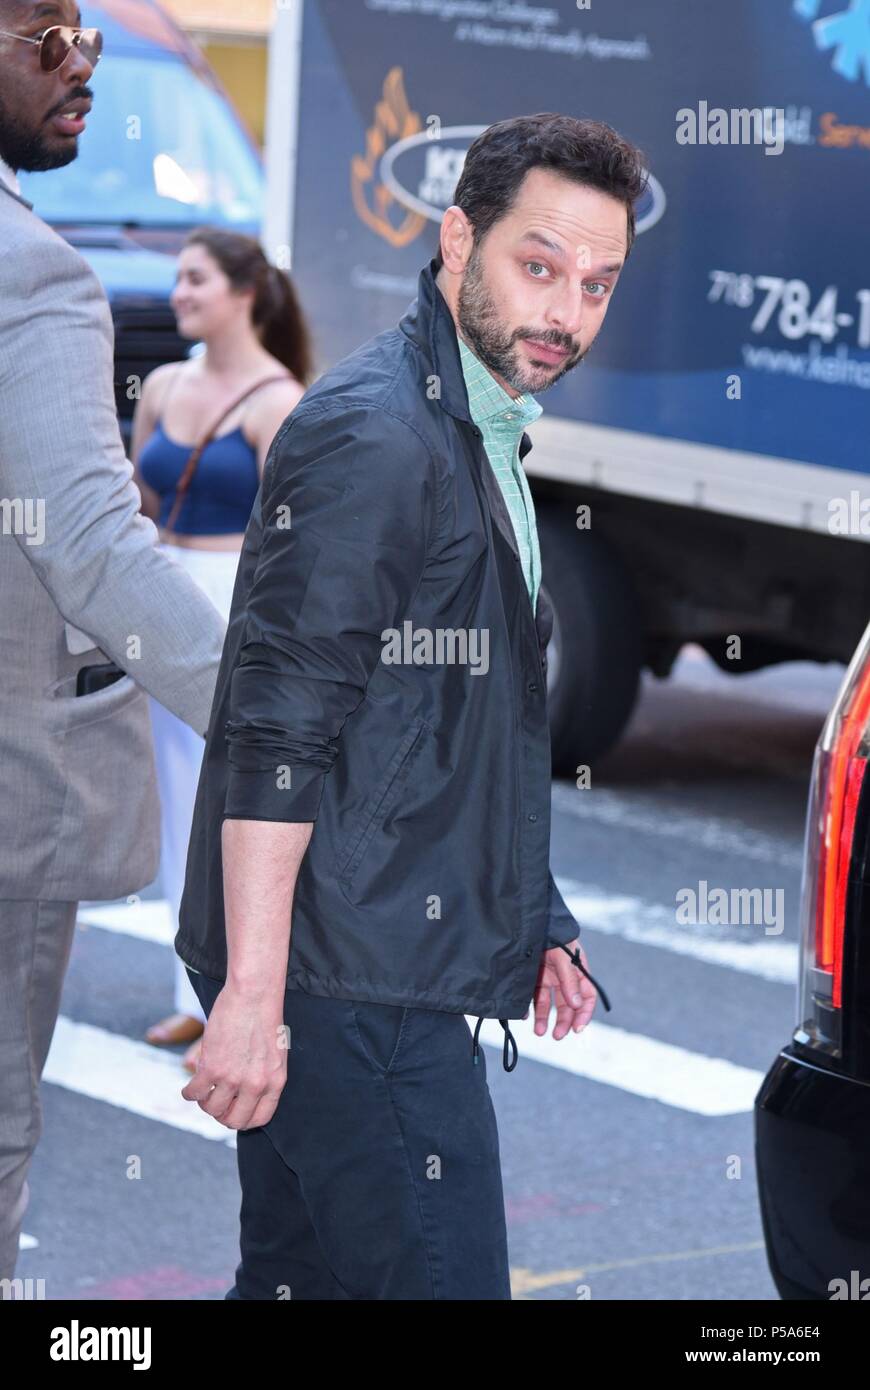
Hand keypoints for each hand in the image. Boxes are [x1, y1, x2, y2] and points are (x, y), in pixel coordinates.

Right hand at [181, 983, 287, 1129]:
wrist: (254, 994)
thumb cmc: (264, 1018)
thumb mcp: (274, 1054)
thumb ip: (262, 1077)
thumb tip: (244, 1096)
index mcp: (275, 1082)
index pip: (259, 1119)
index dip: (243, 1119)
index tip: (233, 1111)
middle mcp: (256, 1085)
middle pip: (234, 1120)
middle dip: (222, 1115)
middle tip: (215, 1102)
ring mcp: (233, 1078)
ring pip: (211, 1108)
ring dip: (204, 1102)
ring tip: (204, 1088)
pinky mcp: (212, 1068)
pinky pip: (194, 1093)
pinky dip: (189, 1093)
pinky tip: (190, 1086)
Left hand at [526, 939, 596, 1039]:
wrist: (526, 922)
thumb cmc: (549, 933)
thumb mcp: (562, 955)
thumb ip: (569, 979)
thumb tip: (577, 1004)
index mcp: (576, 970)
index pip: (587, 996)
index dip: (584, 1013)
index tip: (578, 1029)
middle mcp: (562, 976)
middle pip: (567, 1004)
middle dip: (564, 1021)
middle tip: (557, 1035)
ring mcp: (546, 977)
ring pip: (547, 1003)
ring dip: (545, 1018)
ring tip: (539, 1031)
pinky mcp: (531, 978)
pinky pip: (531, 997)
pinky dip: (528, 1008)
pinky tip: (525, 1016)